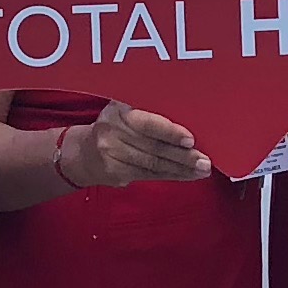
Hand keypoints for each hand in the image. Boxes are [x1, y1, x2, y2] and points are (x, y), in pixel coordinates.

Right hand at [53, 100, 212, 189]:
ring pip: (153, 164)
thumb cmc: (114, 128)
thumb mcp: (124, 111)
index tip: (190, 140)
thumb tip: (186, 123)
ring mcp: (112, 154)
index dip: (170, 133)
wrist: (82, 153)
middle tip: (204, 161)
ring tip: (201, 170)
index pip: (147, 124)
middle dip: (183, 156)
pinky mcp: (115, 173)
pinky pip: (149, 175)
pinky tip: (187, 176)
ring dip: (181, 169)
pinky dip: (171, 176)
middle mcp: (112, 132)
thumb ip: (148, 115)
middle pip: (153, 147)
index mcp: (118, 111)